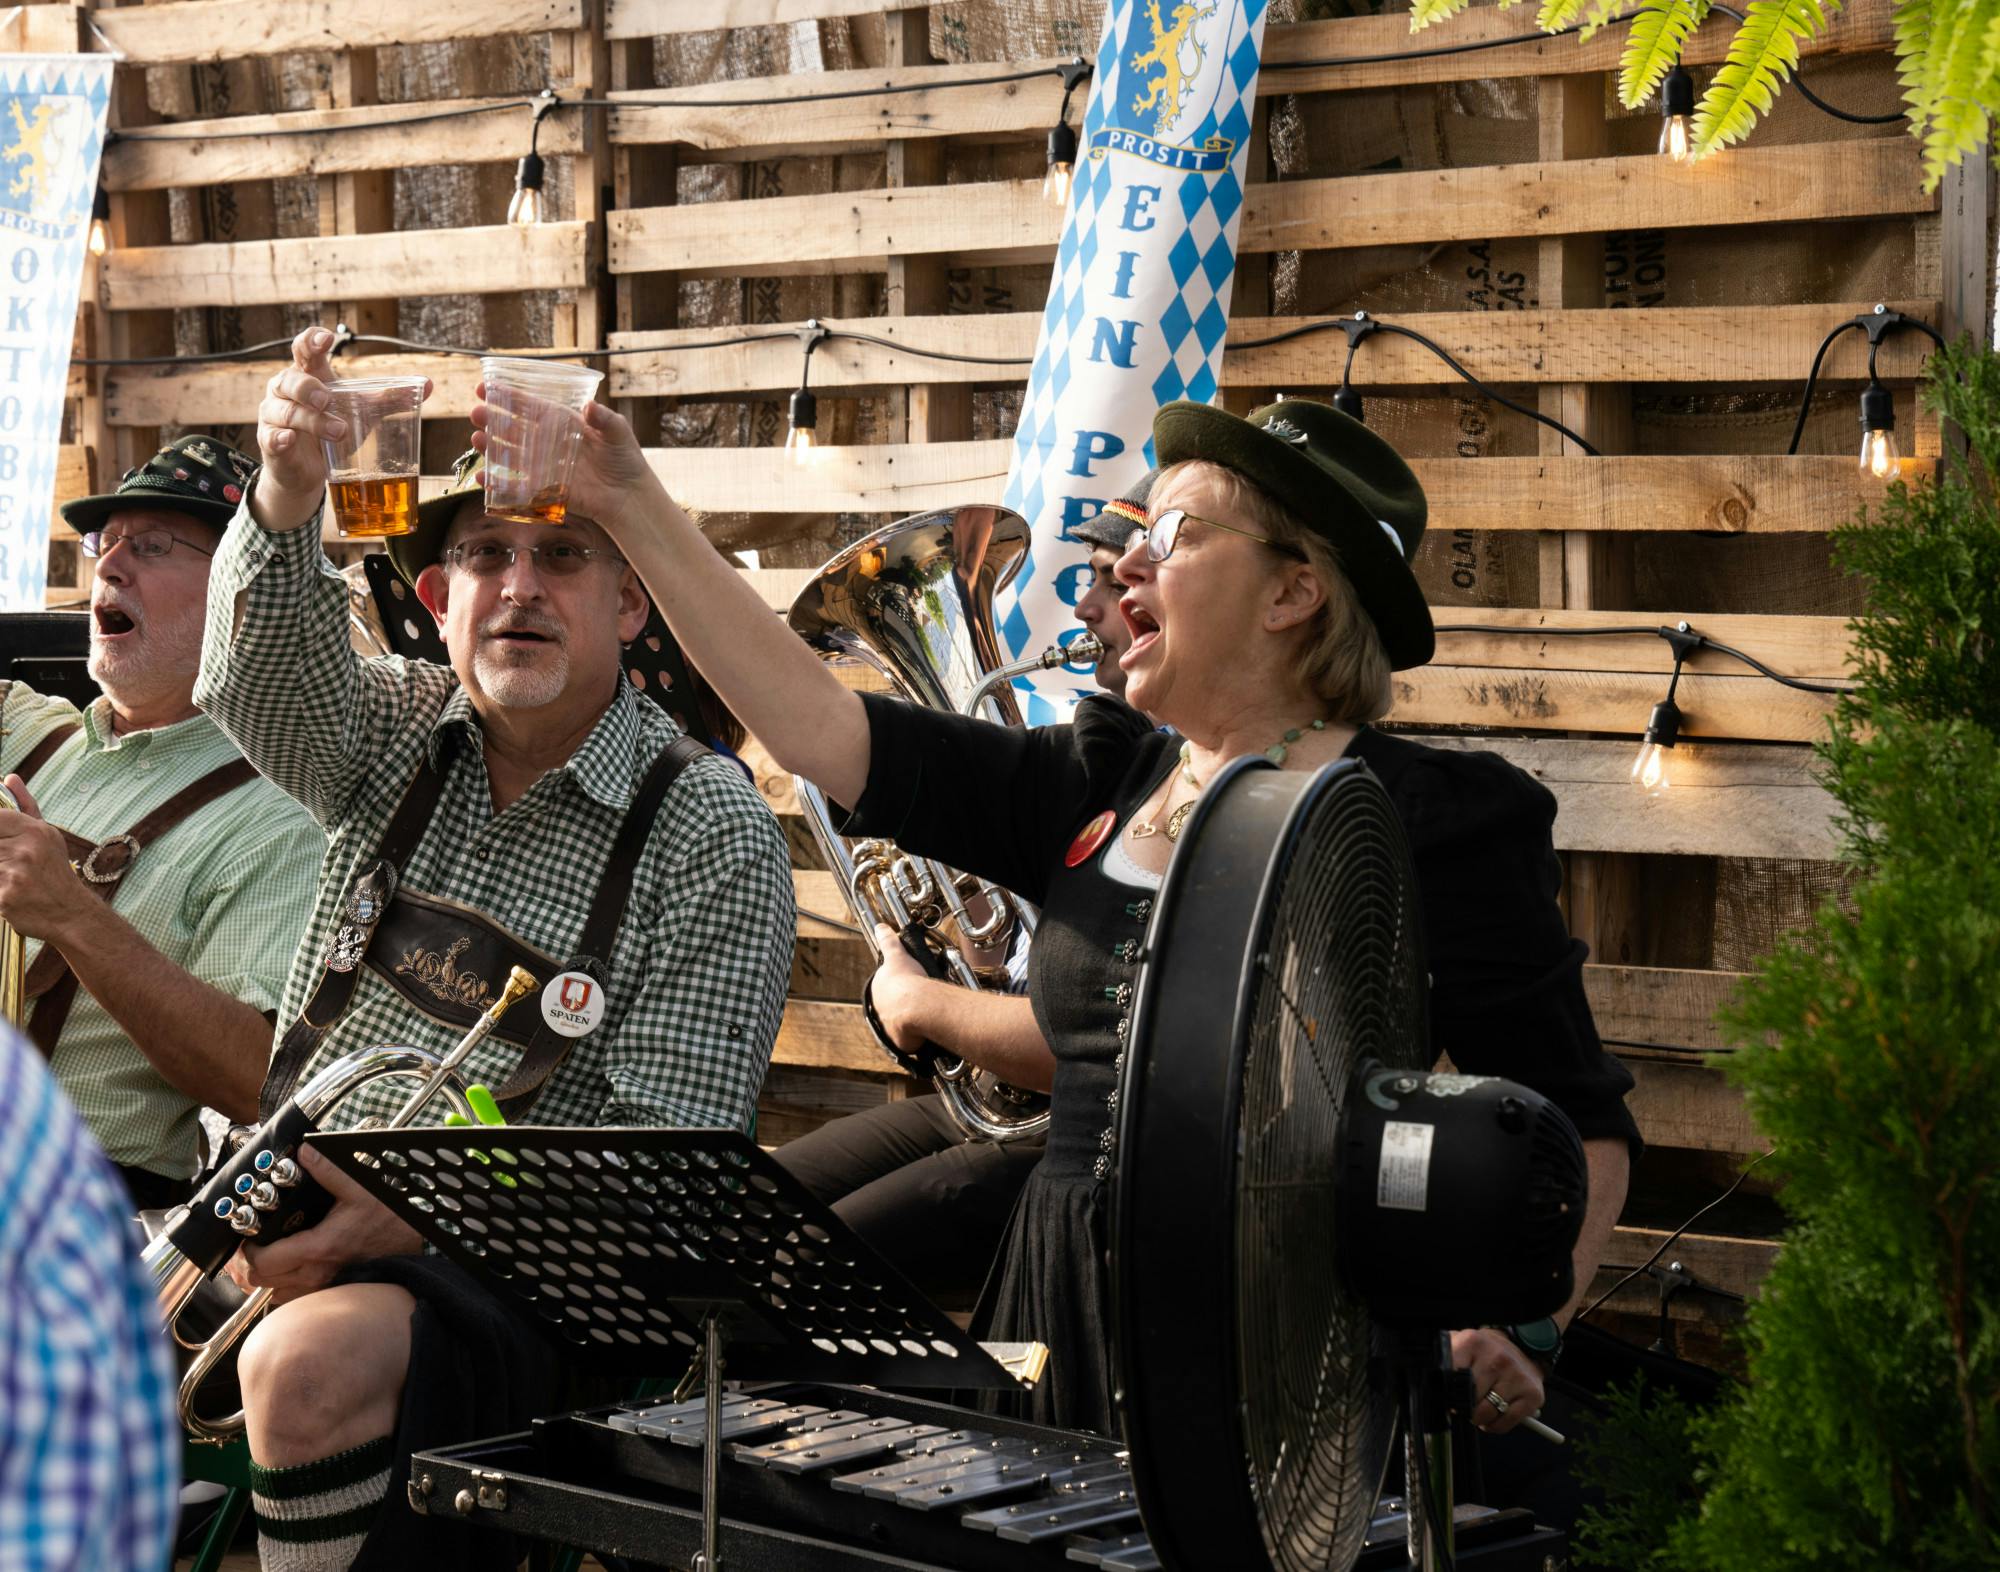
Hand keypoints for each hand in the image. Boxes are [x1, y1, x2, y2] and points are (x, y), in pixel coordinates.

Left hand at [0, 775, 91, 944]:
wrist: (71, 914)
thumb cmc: (55, 872)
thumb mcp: (47, 835)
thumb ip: (24, 806)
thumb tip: (9, 778)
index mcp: (34, 832)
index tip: (2, 841)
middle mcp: (25, 850)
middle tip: (7, 861)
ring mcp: (14, 874)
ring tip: (9, 876)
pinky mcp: (3, 898)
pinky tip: (7, 891)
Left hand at [224, 1144, 421, 1302]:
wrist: (414, 1246)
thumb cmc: (389, 1221)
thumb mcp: (359, 1188)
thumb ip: (328, 1170)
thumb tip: (305, 1151)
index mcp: (316, 1248)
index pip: (262, 1261)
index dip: (246, 1251)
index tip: (248, 1237)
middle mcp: (314, 1274)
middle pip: (259, 1282)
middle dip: (248, 1265)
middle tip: (250, 1247)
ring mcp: (321, 1288)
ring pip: (272, 1295)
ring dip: (264, 1278)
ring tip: (266, 1258)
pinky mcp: (329, 1293)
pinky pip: (292, 1300)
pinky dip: (282, 1288)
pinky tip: (288, 1269)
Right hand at [252, 328, 431, 531]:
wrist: (311, 472)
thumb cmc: (333, 430)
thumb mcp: (363, 412)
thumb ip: (390, 399)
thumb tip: (428, 385)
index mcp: (308, 375)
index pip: (303, 349)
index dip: (311, 340)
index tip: (326, 338)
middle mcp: (286, 391)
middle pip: (290, 380)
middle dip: (308, 388)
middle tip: (327, 399)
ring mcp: (274, 416)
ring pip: (285, 411)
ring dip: (311, 420)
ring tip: (338, 431)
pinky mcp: (270, 442)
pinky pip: (272, 437)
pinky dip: (281, 437)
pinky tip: (289, 439)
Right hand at [469, 391, 658, 534]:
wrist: (630, 495)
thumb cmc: (625, 460)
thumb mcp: (619, 433)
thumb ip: (605, 419)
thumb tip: (590, 406)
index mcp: (562, 423)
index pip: (530, 406)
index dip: (508, 397)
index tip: (485, 388)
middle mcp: (549, 442)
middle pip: (514, 428)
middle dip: (492, 420)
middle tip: (475, 413)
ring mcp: (545, 466)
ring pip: (511, 454)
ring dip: (491, 447)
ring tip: (476, 440)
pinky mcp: (546, 490)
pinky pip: (517, 486)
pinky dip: (498, 483)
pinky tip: (482, 477)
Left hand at [868, 922, 934, 1052]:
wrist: (917, 1005)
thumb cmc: (908, 979)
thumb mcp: (898, 954)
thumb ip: (888, 942)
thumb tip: (881, 927)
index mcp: (876, 989)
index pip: (887, 988)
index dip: (900, 986)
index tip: (912, 985)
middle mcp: (878, 1009)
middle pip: (893, 1005)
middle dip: (905, 1003)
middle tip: (922, 999)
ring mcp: (887, 1026)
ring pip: (900, 1022)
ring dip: (911, 1021)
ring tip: (927, 1015)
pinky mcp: (898, 1041)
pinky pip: (908, 1039)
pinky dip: (916, 1036)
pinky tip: (926, 1030)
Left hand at [1451, 1328, 1546, 1435]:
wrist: (1523, 1348)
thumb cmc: (1487, 1352)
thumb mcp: (1462, 1345)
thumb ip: (1445, 1358)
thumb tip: (1429, 1380)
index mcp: (1473, 1343)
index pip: (1450, 1378)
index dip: (1447, 1394)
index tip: (1449, 1398)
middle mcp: (1497, 1358)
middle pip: (1468, 1400)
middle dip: (1464, 1407)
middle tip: (1467, 1403)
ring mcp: (1516, 1376)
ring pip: (1486, 1414)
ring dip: (1479, 1419)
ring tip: (1481, 1408)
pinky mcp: (1532, 1395)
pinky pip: (1505, 1424)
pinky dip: (1496, 1426)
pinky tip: (1495, 1414)